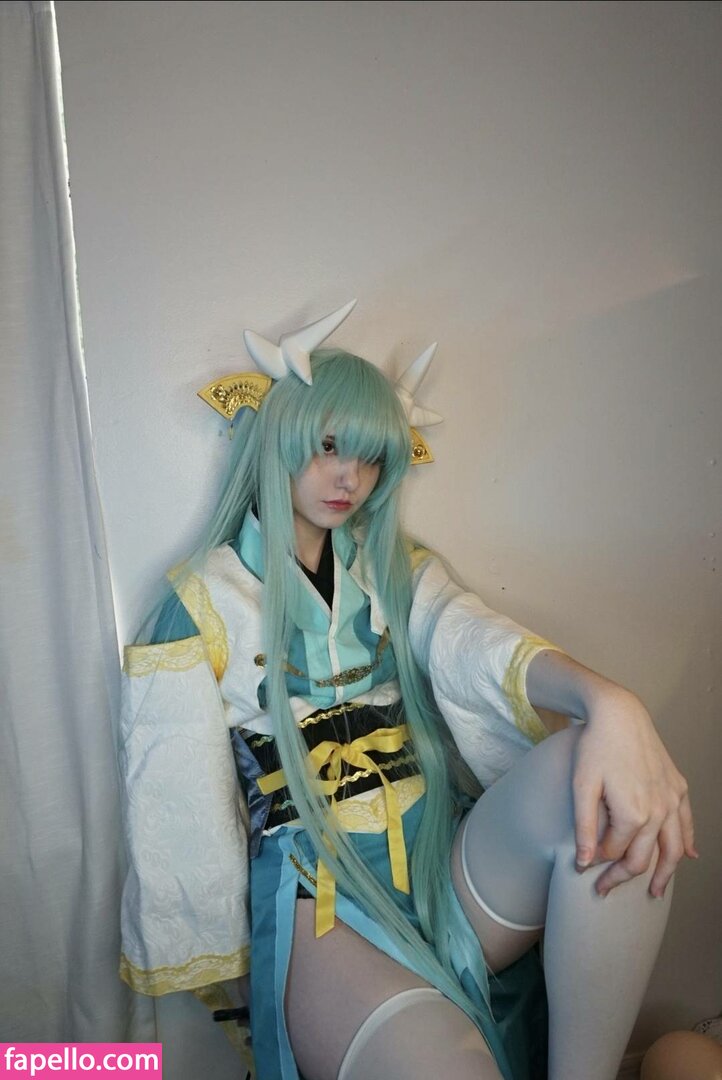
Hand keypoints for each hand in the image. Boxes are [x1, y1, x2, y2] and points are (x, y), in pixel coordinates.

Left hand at [572, 686, 696, 896]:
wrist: (619, 714)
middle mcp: (659, 810)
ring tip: (657, 892)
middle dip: (624, 877)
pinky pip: (687, 822)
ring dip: (666, 873)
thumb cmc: (596, 747)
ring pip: (674, 848)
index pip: (616, 853)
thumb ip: (584, 828)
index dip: (599, 865)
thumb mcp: (582, 787)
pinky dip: (688, 842)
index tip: (585, 872)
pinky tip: (689, 856)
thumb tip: (584, 863)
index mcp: (633, 814)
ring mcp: (672, 799)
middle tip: (606, 889)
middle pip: (645, 858)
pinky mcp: (677, 786)